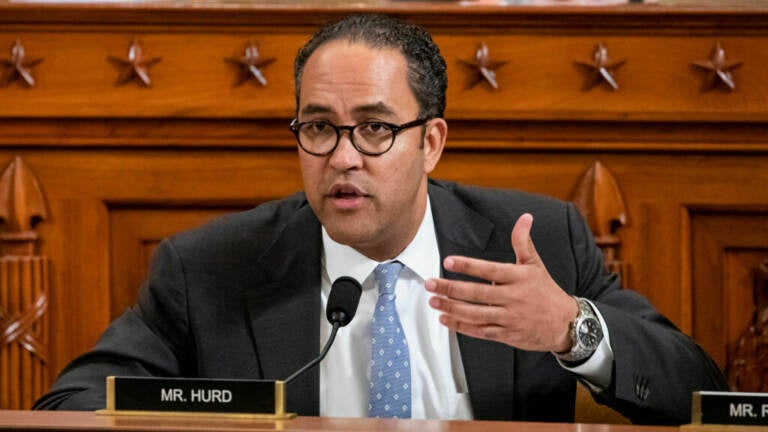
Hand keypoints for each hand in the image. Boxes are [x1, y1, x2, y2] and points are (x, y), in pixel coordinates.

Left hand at [425, 213, 578, 351]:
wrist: (566, 324)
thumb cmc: (547, 292)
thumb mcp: (536, 264)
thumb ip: (523, 242)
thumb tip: (525, 218)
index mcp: (519, 277)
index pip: (489, 269)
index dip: (468, 266)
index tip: (448, 262)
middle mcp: (513, 298)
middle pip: (477, 293)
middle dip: (451, 288)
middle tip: (430, 284)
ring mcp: (509, 318)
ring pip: (475, 314)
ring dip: (452, 308)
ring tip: (434, 301)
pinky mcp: (506, 335)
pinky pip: (480, 331)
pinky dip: (461, 326)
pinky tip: (446, 319)